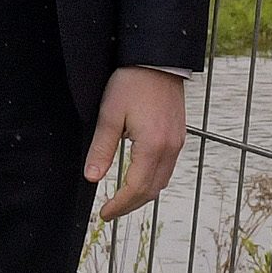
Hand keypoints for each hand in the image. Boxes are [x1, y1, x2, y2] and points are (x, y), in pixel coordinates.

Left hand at [83, 66, 189, 223]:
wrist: (157, 60)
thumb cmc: (132, 82)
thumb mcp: (109, 115)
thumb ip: (102, 149)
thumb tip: (92, 178)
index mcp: (153, 146)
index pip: (136, 189)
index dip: (119, 205)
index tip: (104, 213)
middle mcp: (170, 148)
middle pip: (152, 191)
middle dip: (131, 205)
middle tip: (111, 211)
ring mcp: (178, 142)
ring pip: (162, 181)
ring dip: (143, 194)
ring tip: (123, 199)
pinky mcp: (179, 135)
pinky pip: (168, 168)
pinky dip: (153, 180)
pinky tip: (138, 177)